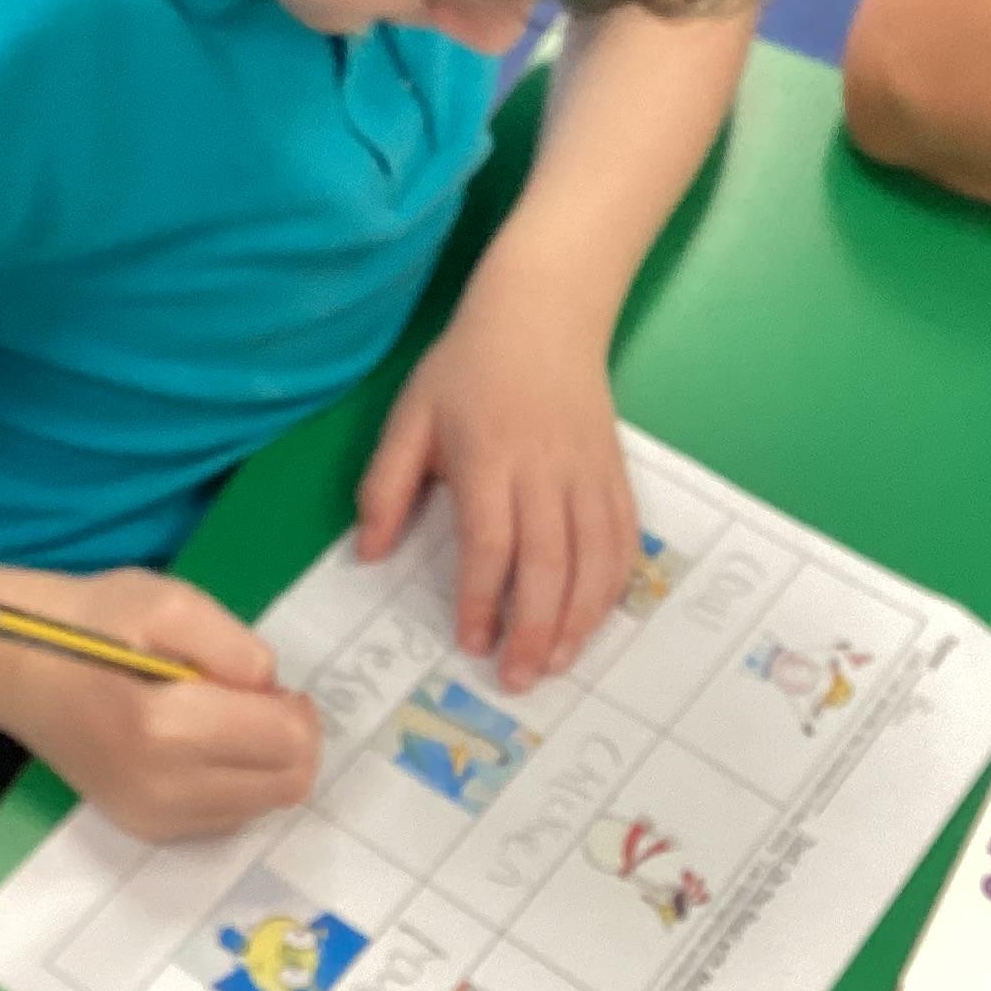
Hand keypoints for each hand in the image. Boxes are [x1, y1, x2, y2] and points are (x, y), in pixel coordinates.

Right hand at [0, 569, 320, 840]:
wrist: (16, 668)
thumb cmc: (90, 624)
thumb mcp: (169, 602)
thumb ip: (235, 645)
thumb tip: (272, 690)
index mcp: (165, 728)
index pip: (285, 743)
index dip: (295, 708)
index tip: (268, 683)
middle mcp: (161, 789)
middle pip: (284, 785)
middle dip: (291, 739)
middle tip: (258, 700)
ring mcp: (151, 818)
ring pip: (261, 806)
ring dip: (264, 764)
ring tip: (225, 719)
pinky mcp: (144, 830)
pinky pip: (227, 817)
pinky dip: (235, 783)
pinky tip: (204, 746)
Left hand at [354, 276, 639, 691]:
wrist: (543, 313)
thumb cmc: (468, 368)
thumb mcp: (410, 416)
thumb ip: (385, 485)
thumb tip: (368, 555)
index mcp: (489, 457)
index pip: (490, 542)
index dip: (482, 598)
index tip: (471, 641)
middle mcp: (545, 470)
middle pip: (548, 562)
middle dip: (536, 628)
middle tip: (519, 678)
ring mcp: (588, 472)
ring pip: (595, 557)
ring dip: (581, 618)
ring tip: (560, 662)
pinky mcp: (614, 472)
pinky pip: (623, 538)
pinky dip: (614, 584)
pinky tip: (595, 617)